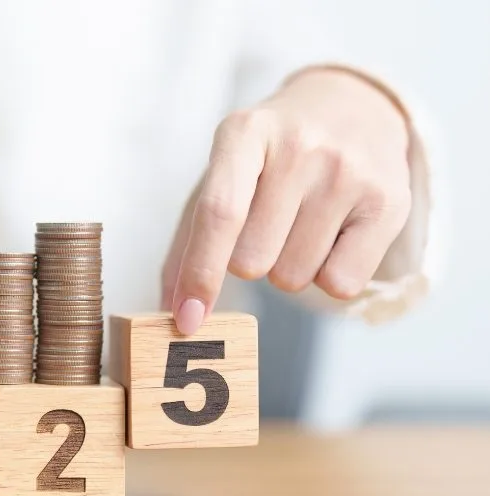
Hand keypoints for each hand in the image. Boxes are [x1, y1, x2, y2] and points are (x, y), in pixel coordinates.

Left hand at [161, 67, 411, 333]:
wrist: (354, 107)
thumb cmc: (272, 156)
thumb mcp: (222, 174)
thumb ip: (188, 241)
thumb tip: (172, 310)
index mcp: (244, 133)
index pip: (219, 213)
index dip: (200, 273)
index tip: (187, 320)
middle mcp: (299, 146)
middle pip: (252, 260)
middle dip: (249, 262)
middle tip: (268, 224)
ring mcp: (348, 172)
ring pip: (294, 277)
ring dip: (288, 267)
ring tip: (303, 222)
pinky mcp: (389, 202)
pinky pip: (340, 285)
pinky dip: (329, 276)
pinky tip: (334, 234)